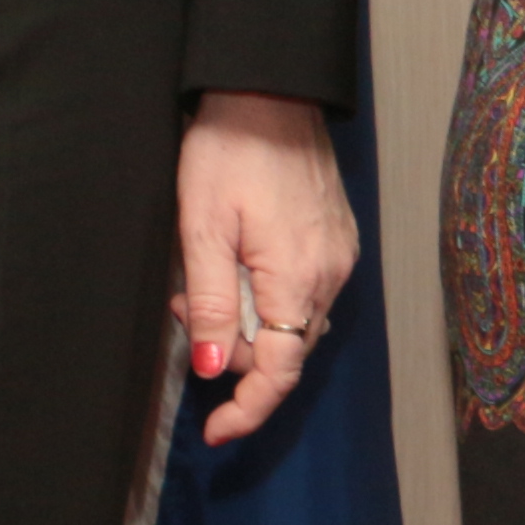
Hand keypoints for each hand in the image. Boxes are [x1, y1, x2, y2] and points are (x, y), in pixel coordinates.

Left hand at [172, 92, 361, 447]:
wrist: (271, 92)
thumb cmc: (230, 151)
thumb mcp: (201, 229)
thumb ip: (211, 305)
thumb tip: (214, 369)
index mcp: (298, 278)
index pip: (280, 371)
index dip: (248, 410)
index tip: (216, 432)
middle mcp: (331, 274)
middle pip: (285, 350)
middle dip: (233, 351)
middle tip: (185, 311)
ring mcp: (339, 255)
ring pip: (293, 321)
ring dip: (247, 321)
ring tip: (204, 282)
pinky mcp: (336, 238)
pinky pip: (304, 291)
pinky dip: (267, 296)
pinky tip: (236, 265)